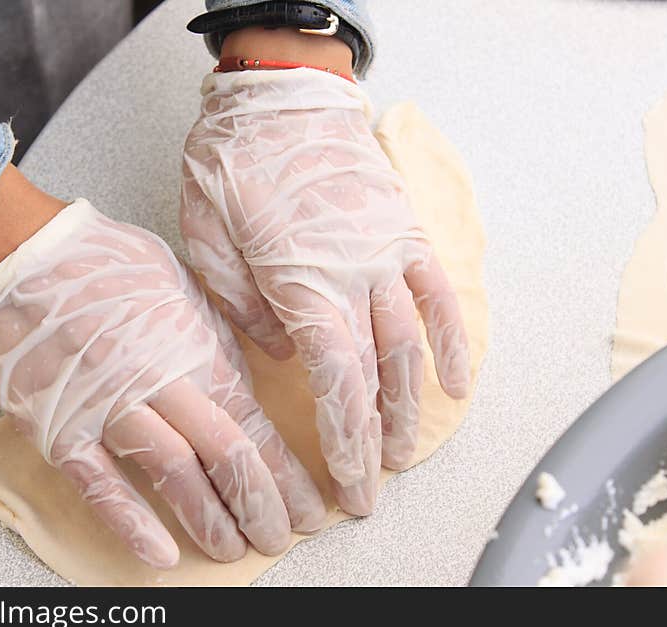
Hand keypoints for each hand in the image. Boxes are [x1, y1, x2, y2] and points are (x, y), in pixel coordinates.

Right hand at [0, 198, 325, 567]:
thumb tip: (270, 358)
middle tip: (282, 539)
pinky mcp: (59, 426)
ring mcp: (110, 406)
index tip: (310, 506)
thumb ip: (225, 331)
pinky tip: (160, 553)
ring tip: (234, 550)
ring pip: (174, 473)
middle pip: (227, 456)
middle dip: (262, 506)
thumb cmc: (104, 263)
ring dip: (210, 520)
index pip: (256, 426)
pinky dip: (131, 521)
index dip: (288, 475)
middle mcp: (161, 382)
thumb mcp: (185, 283)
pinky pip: (99, 483)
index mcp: (195, 350)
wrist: (22, 254)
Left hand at [180, 69, 470, 514]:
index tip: (351, 487)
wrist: (282, 94)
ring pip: (411, 347)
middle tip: (372, 491)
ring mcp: (389, 256)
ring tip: (407, 454)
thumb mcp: (208, 237)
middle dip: (373, 443)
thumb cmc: (236, 162)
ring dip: (411, 407)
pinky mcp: (407, 234)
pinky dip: (453, 341)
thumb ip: (244, 305)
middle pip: (372, 379)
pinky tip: (458, 382)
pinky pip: (439, 296)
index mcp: (303, 285)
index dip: (345, 443)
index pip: (334, 385)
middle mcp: (356, 279)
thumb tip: (285, 351)